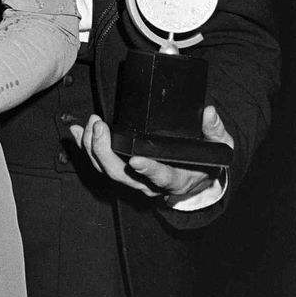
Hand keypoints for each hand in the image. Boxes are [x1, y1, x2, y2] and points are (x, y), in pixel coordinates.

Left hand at [69, 106, 232, 200]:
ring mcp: (135, 180)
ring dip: (93, 148)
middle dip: (106, 152)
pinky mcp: (123, 171)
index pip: (161, 177)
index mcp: (177, 178)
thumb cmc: (207, 160)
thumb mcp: (219, 146)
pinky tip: (76, 131)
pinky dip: (86, 147)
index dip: (149, 170)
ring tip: (89, 124)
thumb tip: (209, 113)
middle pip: (123, 175)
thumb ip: (215, 130)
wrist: (198, 175)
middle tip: (99, 127)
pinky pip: (100, 163)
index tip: (135, 159)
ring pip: (108, 170)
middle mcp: (152, 184)